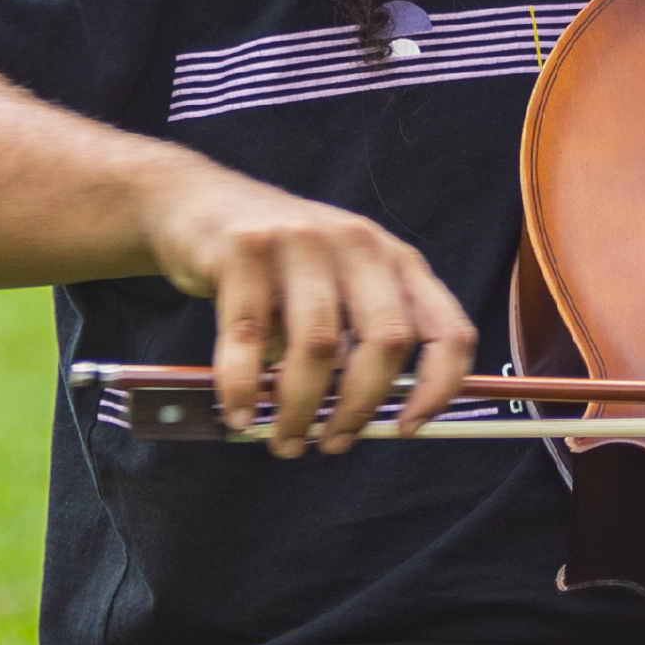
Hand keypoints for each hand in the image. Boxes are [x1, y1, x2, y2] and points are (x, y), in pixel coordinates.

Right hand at [145, 166, 476, 457]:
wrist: (197, 200)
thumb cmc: (276, 265)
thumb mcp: (336, 287)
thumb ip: (356, 341)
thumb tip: (361, 424)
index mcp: (396, 260)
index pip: (447, 331)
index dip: (438, 388)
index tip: (407, 429)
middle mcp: (359, 243)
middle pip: (387, 340)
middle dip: (360, 408)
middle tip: (331, 444)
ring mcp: (302, 240)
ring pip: (318, 346)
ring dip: (300, 408)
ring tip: (284, 440)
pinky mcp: (244, 248)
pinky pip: (250, 337)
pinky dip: (245, 388)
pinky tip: (240, 414)